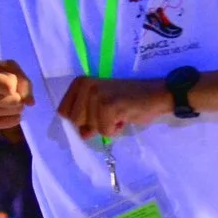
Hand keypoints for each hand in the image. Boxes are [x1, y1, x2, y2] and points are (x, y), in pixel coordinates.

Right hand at [0, 61, 35, 131]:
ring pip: (17, 112)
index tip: (7, 79)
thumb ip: (23, 80)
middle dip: (18, 95)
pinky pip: (13, 122)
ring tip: (4, 98)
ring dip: (16, 105)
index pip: (10, 86)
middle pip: (16, 101)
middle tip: (8, 91)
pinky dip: (14, 115)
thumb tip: (31, 103)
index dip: (15, 82)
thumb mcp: (7, 67)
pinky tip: (4, 108)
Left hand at [58, 77, 172, 140]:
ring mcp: (97, 95)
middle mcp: (86, 86)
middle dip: (93, 124)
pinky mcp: (109, 106)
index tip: (96, 112)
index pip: (63, 112)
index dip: (80, 120)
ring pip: (90, 128)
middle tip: (110, 113)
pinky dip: (115, 130)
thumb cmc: (127, 101)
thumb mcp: (100, 107)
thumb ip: (86, 118)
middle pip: (75, 122)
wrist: (154, 95)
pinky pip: (104, 131)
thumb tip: (82, 134)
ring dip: (105, 127)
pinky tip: (124, 117)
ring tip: (118, 114)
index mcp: (80, 83)